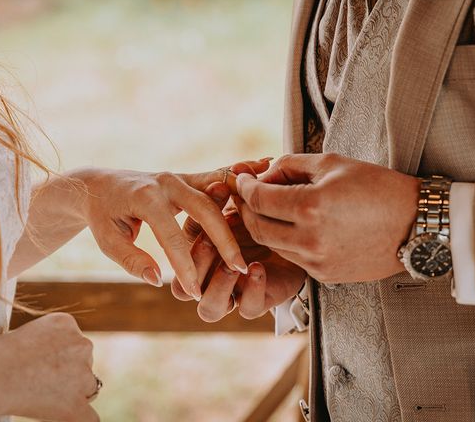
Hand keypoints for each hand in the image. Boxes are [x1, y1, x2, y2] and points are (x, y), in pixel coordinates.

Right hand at [0, 313, 97, 420]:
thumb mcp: (26, 334)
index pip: (73, 344)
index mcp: (67, 323)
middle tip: (36, 381)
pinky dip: (79, 418)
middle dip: (67, 374)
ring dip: (72, 394)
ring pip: (89, 388)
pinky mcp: (76, 404)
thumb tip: (55, 370)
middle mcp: (83, 345)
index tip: (35, 365)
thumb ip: (48, 345)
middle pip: (83, 364)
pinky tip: (68, 417)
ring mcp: (83, 375)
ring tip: (40, 396)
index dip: (56, 359)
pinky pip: (90, 418)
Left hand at [74, 162, 269, 299]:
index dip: (184, 266)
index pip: (171, 236)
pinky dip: (241, 172)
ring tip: (270, 205)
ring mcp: (181, 176)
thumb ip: (131, 260)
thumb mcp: (107, 240)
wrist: (99, 183)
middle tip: (241, 268)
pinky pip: (219, 175)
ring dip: (244, 197)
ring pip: (219, 186)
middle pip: (205, 210)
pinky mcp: (189, 177)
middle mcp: (167, 182)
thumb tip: (157, 278)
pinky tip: (265, 164)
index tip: (196, 292)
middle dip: (225, 240)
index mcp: (145, 198)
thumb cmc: (104, 215)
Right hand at [172, 161, 305, 321]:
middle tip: (208, 241)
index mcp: (195, 254)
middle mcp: (209, 278)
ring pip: (210, 309)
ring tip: (235, 264)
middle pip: (183, 290)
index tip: (206, 211)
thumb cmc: (256, 211)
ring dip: (218, 285)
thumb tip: (237, 164)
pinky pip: (248, 308)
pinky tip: (257, 268)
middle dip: (196, 263)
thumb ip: (225, 183)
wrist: (298, 231)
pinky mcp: (258, 300)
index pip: (175, 256)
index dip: (185, 237)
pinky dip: (251, 290)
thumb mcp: (236, 196)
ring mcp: (232, 292)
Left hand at [235, 153, 418, 283]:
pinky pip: (293, 258)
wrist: (416, 225)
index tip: (243, 179)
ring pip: (272, 245)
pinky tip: (295, 227)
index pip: (258, 199)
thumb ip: (292, 166)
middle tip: (248, 195)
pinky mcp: (325, 276)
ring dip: (265, 226)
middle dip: (247, 209)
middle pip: (257, 226)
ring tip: (272, 209)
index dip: (245, 187)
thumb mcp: (333, 164)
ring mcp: (317, 262)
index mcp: (311, 207)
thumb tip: (265, 174)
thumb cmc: (379, 188)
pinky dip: (286, 242)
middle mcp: (309, 240)